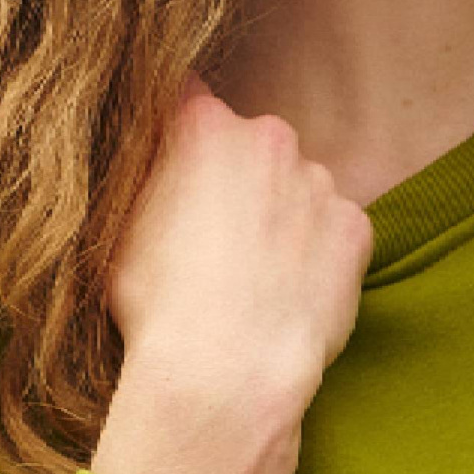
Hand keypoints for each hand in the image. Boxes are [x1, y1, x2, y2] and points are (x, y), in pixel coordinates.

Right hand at [103, 71, 376, 424]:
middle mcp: (267, 138)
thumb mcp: (118, 230)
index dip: (181, 137)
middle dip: (239, 179)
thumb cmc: (158, 308)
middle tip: (216, 239)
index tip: (178, 169)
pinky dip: (319, 254)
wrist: (226, 372)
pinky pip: (336, 230)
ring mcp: (317, 181)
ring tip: (257, 278)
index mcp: (201, 126)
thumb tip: (146, 158)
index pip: (189, 101)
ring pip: (298, 189)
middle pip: (253, 145)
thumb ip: (143, 178)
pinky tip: (292, 293)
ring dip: (283, 218)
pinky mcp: (355, 227)